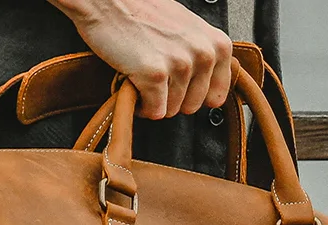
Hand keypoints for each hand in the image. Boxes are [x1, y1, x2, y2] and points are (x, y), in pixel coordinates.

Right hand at [49, 0, 232, 118]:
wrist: (109, 1)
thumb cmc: (143, 12)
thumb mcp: (188, 29)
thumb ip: (202, 55)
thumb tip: (206, 86)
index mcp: (218, 45)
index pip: (215, 97)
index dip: (191, 96)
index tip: (177, 87)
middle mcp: (204, 55)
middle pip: (191, 106)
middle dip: (170, 98)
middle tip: (154, 78)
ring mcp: (180, 65)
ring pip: (171, 110)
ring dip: (152, 100)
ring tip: (141, 75)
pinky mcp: (155, 74)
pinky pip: (154, 111)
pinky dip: (140, 105)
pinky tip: (133, 84)